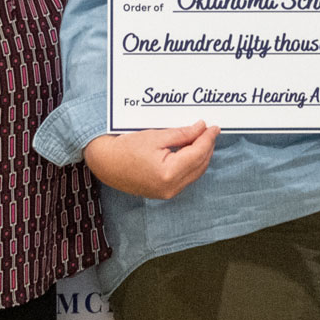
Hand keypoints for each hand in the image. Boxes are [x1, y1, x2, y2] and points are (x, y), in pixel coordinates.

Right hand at [83, 122, 218, 199]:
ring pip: (195, 173)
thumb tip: (201, 128)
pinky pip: (186, 178)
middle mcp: (171, 187)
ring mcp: (168, 193)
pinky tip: (192, 151)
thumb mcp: (156, 136)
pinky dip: (192, 164)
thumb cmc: (126, 148)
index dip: (207, 138)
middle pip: (199, 165)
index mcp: (169, 173)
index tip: (214, 126)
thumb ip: (182, 134)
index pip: (197, 153)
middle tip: (210, 130)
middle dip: (207, 146)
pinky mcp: (164, 193)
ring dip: (201, 156)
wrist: (105, 163)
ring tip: (203, 138)